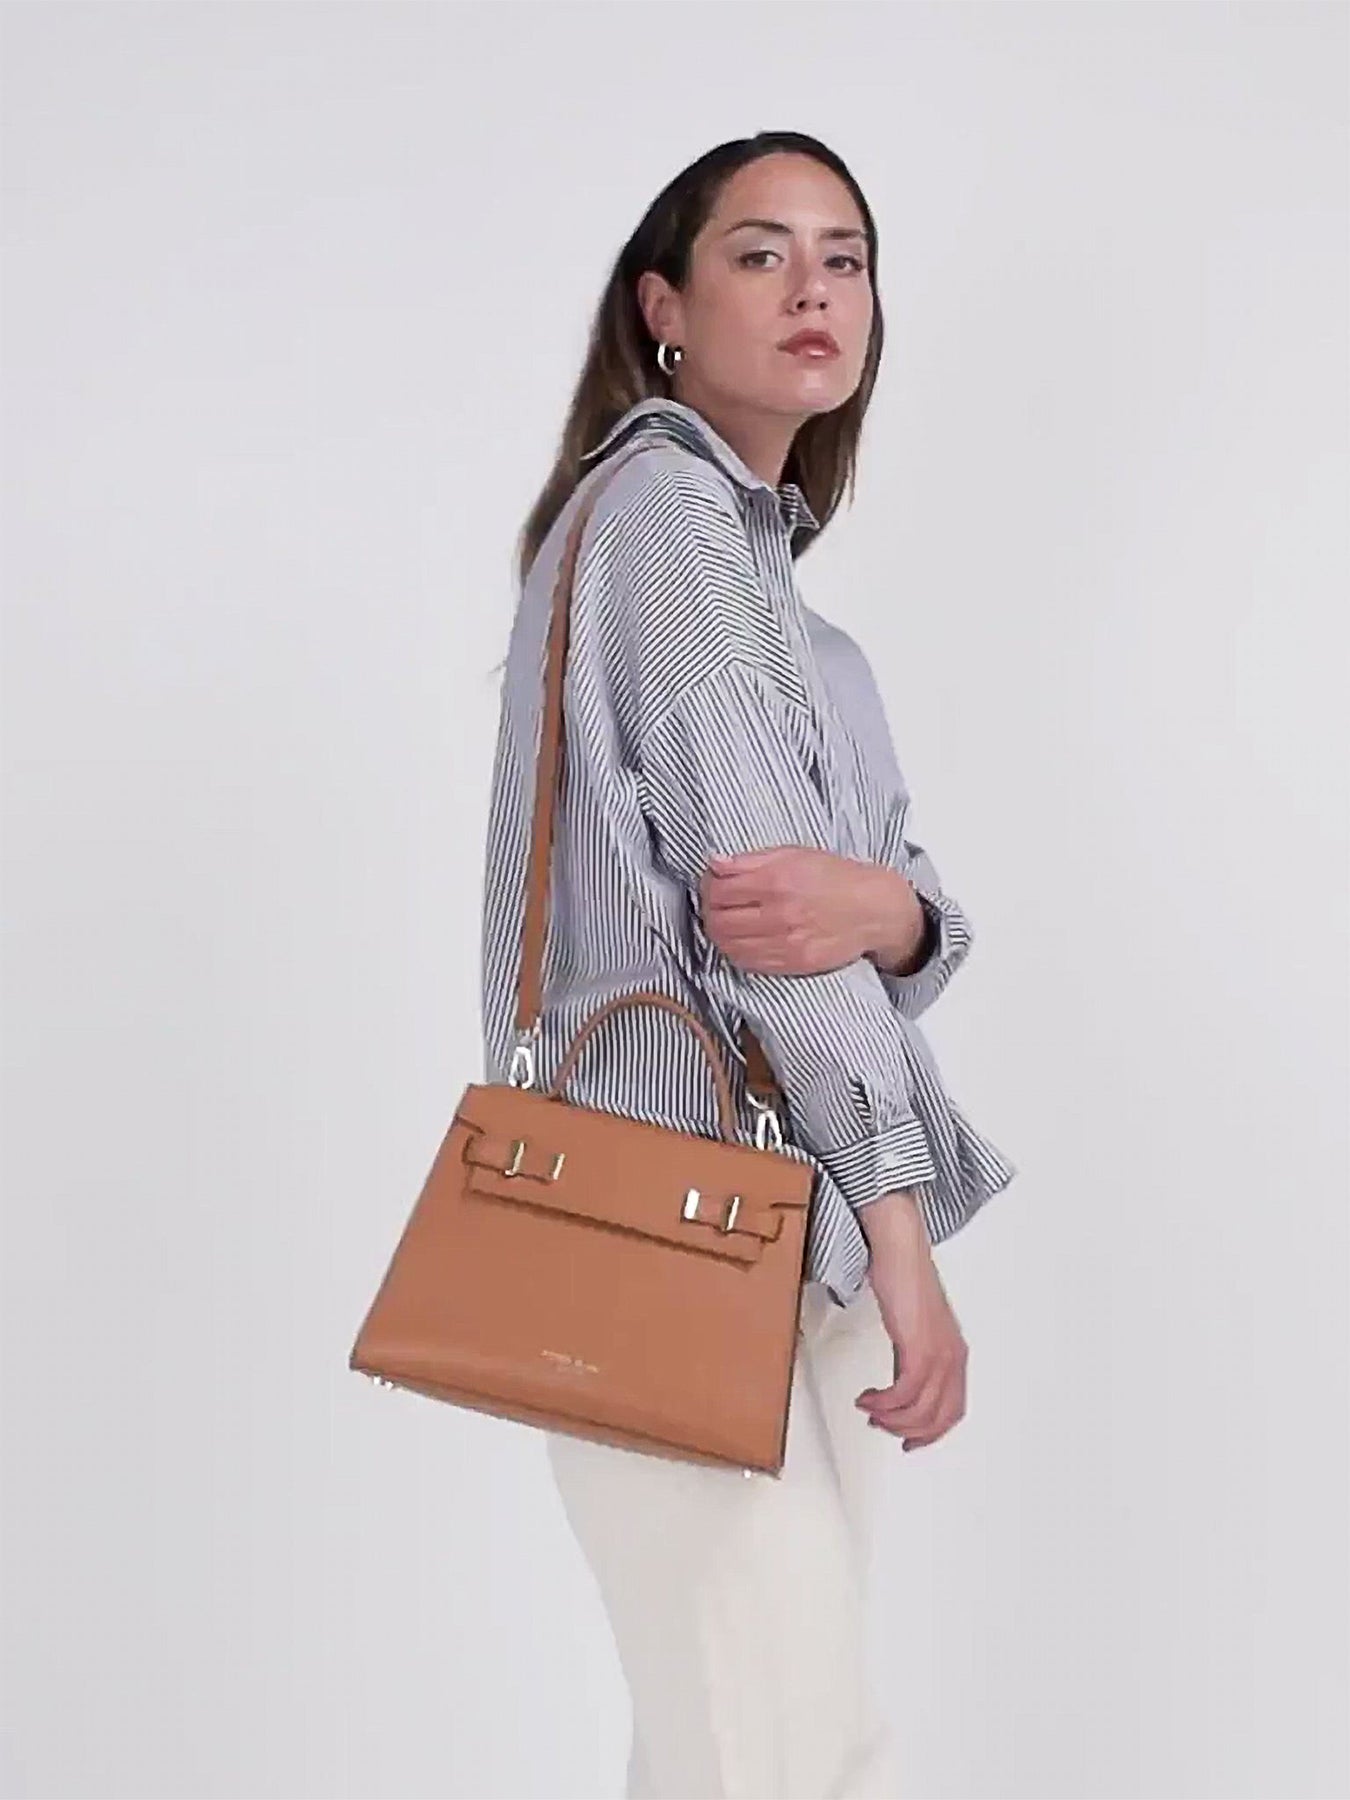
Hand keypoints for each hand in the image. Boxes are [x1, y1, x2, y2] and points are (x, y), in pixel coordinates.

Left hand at [698, 847, 922, 976]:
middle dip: (709, 909)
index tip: (712, 882)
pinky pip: (746, 962)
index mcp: (777, 879)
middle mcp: (779, 913)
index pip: (718, 889)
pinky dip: (735, 950)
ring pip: (727, 944)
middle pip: (717, 919)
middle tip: (715, 903)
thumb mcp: (794, 854)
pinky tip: (742, 938)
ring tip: (727, 920)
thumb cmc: (834, 877)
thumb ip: (750, 859)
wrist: (872, 909)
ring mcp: (785, 942)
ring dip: (718, 932)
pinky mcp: (791, 964)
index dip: (708, 885)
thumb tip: (714, 863)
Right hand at [854, 1193, 968, 1452]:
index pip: (952, 1410)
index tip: (908, 1441)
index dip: (930, 1433)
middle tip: (880, 1425)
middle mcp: (952, 1357)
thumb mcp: (914, 1328)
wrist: (900, 1250)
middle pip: (937, 1417)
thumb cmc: (905, 1279)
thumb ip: (912, 1356)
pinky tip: (868, 1397)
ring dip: (890, 1418)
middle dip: (906, 1430)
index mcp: (955, 1354)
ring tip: (869, 1409)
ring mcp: (938, 1353)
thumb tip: (899, 1386)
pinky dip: (883, 1403)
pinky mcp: (919, 1347)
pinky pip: (903, 1393)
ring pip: (920, 1410)